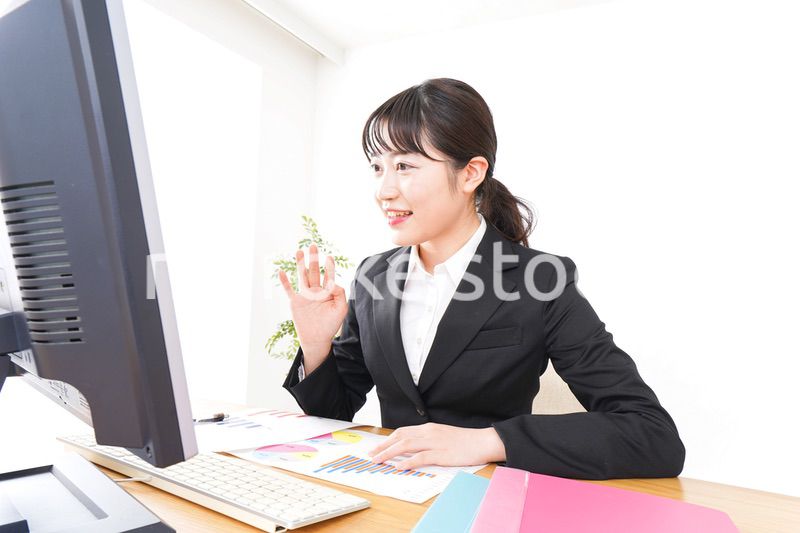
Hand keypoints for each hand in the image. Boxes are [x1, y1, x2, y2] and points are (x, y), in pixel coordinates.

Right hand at [278, 244, 347, 368]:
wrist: (317, 339)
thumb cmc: (331, 325)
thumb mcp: (341, 309)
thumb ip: (340, 293)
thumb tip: (332, 282)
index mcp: (327, 292)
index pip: (328, 276)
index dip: (329, 266)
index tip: (329, 256)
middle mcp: (315, 291)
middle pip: (314, 271)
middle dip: (313, 259)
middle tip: (313, 245)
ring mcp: (304, 296)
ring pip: (302, 276)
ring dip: (300, 264)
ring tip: (299, 251)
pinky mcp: (295, 302)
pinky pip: (289, 290)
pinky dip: (285, 281)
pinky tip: (282, 271)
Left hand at [367, 423, 506, 470]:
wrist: (483, 441)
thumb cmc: (464, 441)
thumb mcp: (442, 435)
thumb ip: (427, 439)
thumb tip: (412, 448)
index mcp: (428, 428)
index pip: (402, 432)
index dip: (388, 440)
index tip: (377, 448)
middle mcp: (429, 432)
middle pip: (400, 437)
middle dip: (384, 446)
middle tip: (372, 455)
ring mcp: (435, 443)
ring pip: (406, 445)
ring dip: (390, 453)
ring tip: (379, 460)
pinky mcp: (442, 454)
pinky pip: (421, 457)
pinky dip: (408, 461)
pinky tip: (400, 466)